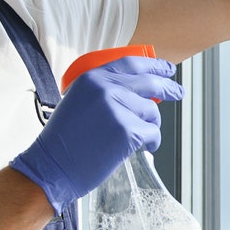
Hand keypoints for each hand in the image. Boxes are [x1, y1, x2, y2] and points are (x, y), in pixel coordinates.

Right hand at [10, 57, 180, 213]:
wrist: (51, 166)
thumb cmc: (63, 141)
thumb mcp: (78, 101)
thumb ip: (104, 91)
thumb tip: (138, 92)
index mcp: (92, 78)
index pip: (132, 63)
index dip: (154, 66)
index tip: (167, 69)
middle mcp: (106, 88)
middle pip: (150, 83)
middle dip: (169, 88)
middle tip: (178, 92)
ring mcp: (118, 109)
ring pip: (153, 112)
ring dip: (151, 124)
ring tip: (138, 136)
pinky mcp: (127, 131)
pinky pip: (153, 133)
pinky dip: (152, 142)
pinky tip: (144, 147)